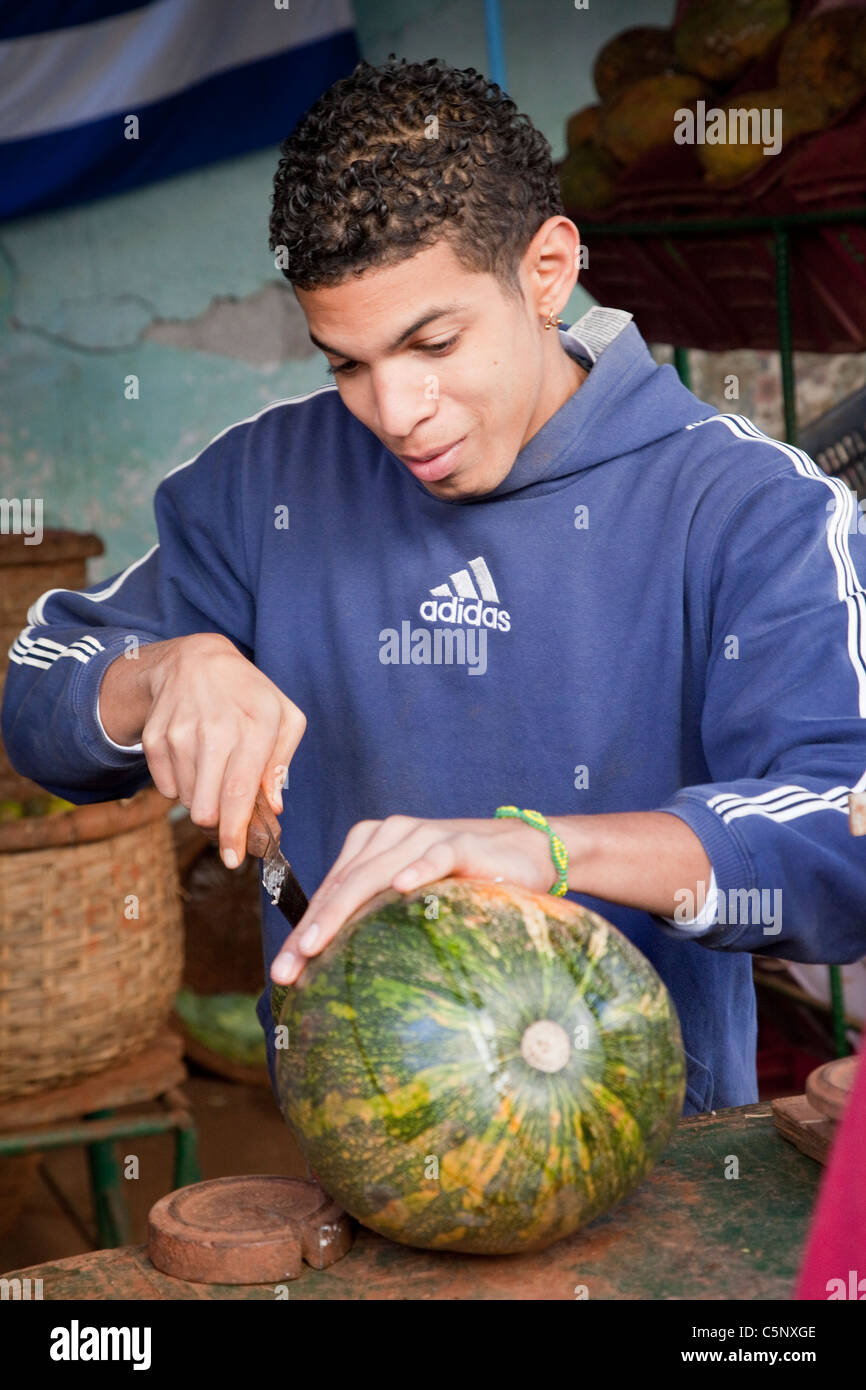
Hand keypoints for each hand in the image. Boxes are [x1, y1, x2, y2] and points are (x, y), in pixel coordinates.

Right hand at [102, 632, 306, 867]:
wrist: (196, 661)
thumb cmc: (249, 694)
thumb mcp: (284, 717)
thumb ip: (282, 764)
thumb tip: (273, 808)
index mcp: (257, 722)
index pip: (240, 791)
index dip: (235, 832)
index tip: (233, 859)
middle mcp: (216, 726)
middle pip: (209, 806)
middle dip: (220, 822)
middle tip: (230, 813)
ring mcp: (181, 731)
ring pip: (189, 800)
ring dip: (204, 800)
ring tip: (215, 771)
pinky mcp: (156, 737)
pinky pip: (168, 788)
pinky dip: (183, 785)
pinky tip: (195, 759)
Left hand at [270, 814, 560, 983]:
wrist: (524, 849)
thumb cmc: (462, 879)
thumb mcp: (413, 894)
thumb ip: (379, 912)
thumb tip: (336, 963)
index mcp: (371, 844)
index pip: (331, 890)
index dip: (303, 930)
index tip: (282, 972)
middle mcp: (391, 834)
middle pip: (343, 885)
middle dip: (311, 929)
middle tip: (287, 970)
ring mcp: (423, 836)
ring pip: (374, 873)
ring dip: (342, 909)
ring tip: (316, 945)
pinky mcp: (460, 843)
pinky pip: (435, 857)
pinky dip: (418, 870)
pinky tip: (402, 888)